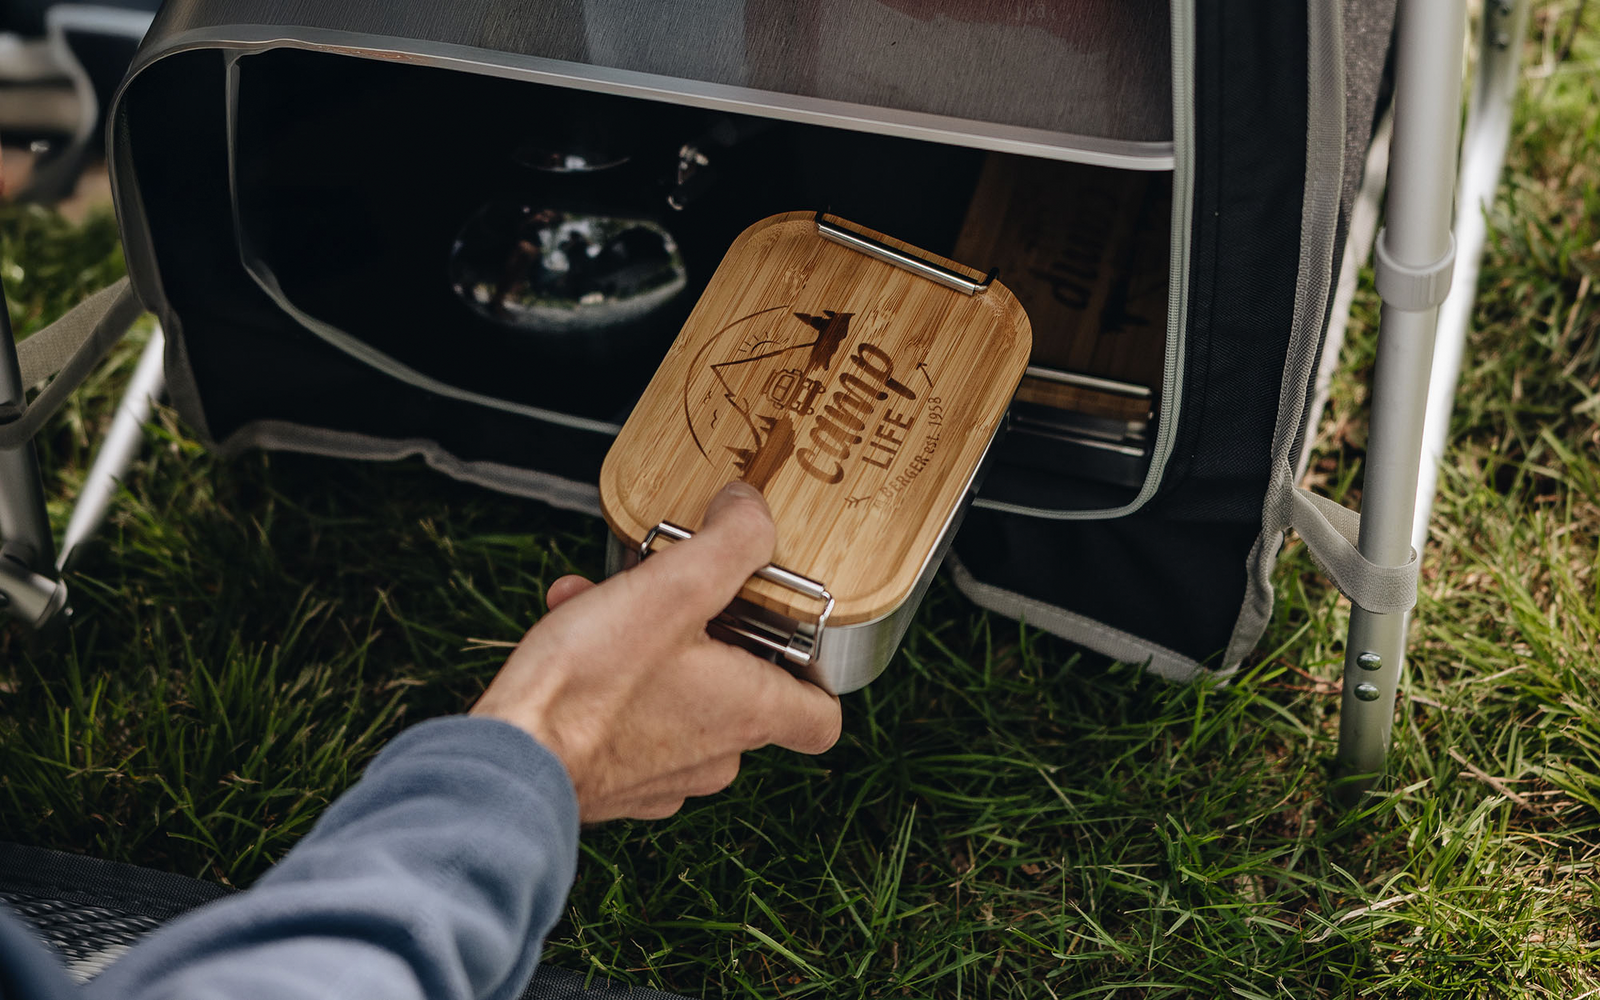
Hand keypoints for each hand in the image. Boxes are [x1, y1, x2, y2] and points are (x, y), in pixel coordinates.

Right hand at [472, 481, 842, 821]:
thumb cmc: (591, 685)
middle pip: (740, 694)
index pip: (822, 717)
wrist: (510, 761)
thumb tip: (754, 511)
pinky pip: (630, 722)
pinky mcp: (615, 783)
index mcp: (749, 713)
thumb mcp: (673, 588)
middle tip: (668, 595)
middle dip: (703, 633)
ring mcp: (665, 777)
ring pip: (676, 698)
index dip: (814, 674)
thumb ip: (730, 543)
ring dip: (646, 646)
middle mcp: (716, 756)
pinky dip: (610, 682)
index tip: (785, 634)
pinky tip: (571, 642)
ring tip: (599, 605)